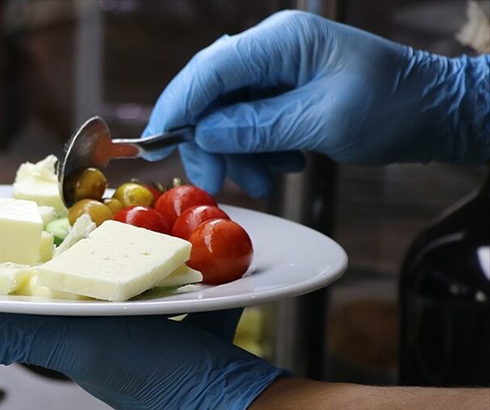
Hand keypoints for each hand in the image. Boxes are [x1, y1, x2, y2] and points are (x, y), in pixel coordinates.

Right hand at [144, 10, 489, 197]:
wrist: (437, 113)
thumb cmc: (392, 109)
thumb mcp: (322, 121)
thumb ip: (257, 127)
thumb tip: (203, 132)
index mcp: (281, 41)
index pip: (209, 70)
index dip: (177, 107)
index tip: (157, 144)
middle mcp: (273, 50)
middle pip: (211, 94)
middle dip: (208, 140)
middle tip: (216, 182)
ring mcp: (278, 70)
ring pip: (227, 113)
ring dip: (236, 152)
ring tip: (265, 180)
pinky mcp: (284, 91)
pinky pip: (250, 121)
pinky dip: (256, 149)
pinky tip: (283, 165)